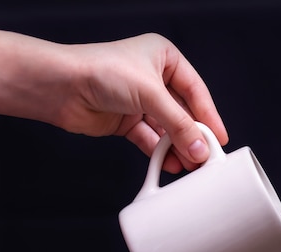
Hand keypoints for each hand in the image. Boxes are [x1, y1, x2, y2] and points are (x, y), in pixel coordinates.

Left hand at [62, 33, 228, 172]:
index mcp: (164, 58)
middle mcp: (153, 78)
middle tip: (206, 156)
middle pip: (182, 112)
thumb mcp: (151, 94)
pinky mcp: (126, 120)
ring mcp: (139, 100)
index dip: (209, 116)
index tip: (220, 138)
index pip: (196, 91)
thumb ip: (179, 124)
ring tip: (189, 164)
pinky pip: (150, 139)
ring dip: (177, 147)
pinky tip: (169, 163)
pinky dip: (159, 152)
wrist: (60, 86)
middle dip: (193, 136)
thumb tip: (200, 147)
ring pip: (167, 128)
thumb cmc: (100, 70)